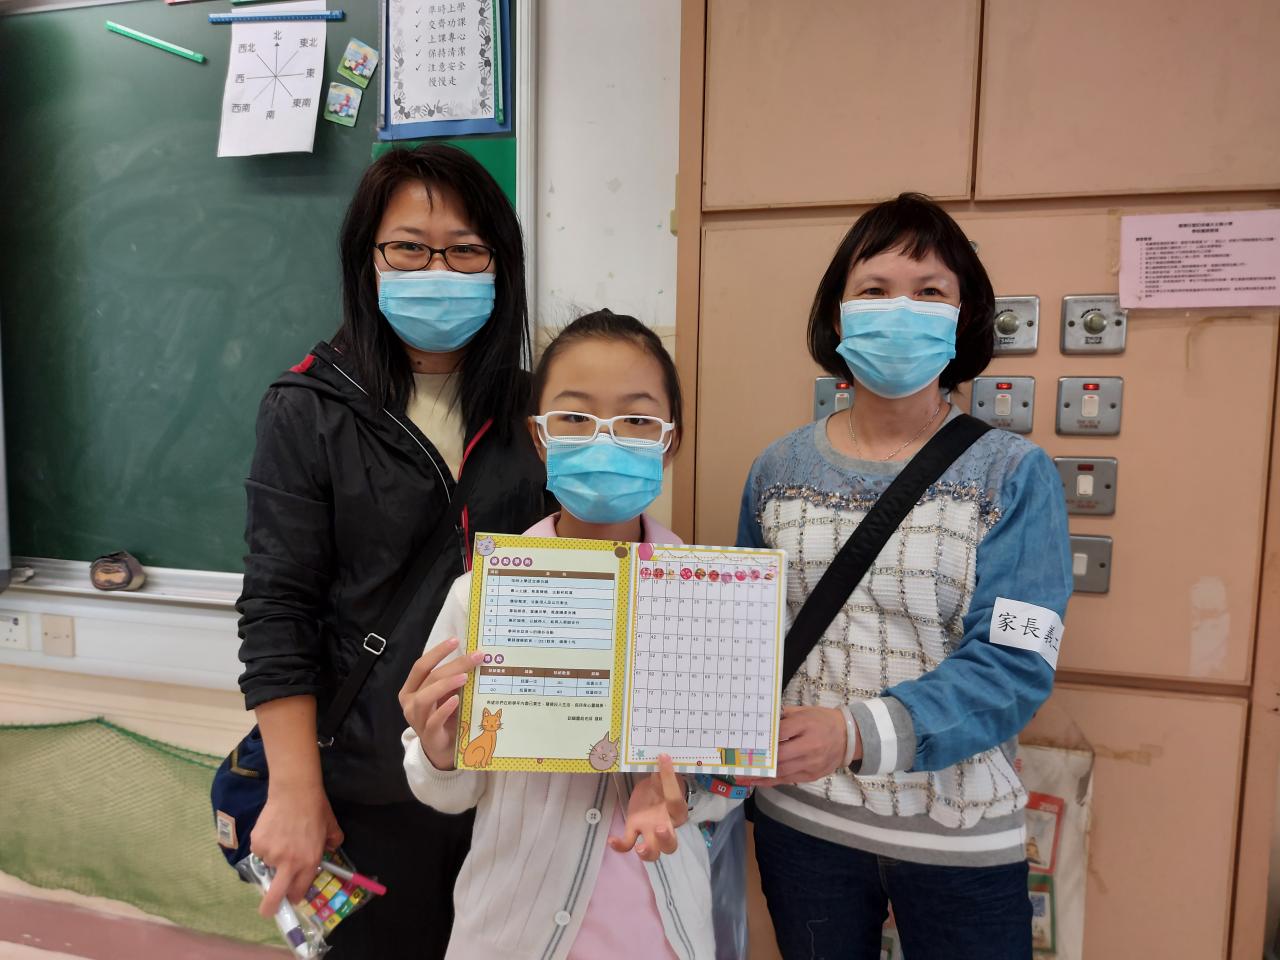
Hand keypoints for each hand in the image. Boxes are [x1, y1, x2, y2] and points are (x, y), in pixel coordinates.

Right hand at [250, 782, 342, 917]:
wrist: (295, 791)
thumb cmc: (316, 809)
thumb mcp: (332, 828)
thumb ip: (333, 843)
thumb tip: (330, 850)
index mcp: (308, 863)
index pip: (299, 891)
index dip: (295, 895)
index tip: (292, 895)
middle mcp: (288, 863)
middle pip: (274, 897)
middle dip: (270, 907)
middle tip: (268, 910)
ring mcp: (270, 854)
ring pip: (268, 865)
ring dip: (273, 858)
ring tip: (282, 837)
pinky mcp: (257, 844)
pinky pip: (260, 851)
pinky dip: (265, 844)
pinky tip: (273, 829)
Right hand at [399, 637, 483, 769]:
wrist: (441, 749)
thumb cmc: (444, 717)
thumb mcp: (446, 695)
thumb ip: (452, 680)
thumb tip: (474, 657)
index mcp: (411, 689)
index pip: (421, 666)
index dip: (437, 652)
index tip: (456, 640)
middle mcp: (410, 702)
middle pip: (429, 678)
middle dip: (453, 665)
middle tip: (475, 657)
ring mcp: (416, 719)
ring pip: (425, 697)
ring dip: (446, 684)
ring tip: (465, 677)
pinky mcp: (428, 734)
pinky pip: (433, 720)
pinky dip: (444, 709)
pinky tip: (456, 700)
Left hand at [609, 754, 688, 861]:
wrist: (654, 792)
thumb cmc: (661, 787)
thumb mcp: (663, 778)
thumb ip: (662, 773)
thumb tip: (661, 756)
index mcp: (677, 811)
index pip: (675, 800)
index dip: (670, 779)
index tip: (663, 759)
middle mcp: (666, 826)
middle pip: (671, 844)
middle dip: (665, 839)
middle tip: (658, 828)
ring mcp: (649, 832)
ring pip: (653, 852)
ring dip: (648, 852)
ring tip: (640, 847)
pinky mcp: (634, 830)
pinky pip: (628, 844)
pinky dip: (620, 846)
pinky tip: (612, 840)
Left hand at [737, 705, 855, 787]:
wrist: (849, 738)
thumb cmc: (822, 721)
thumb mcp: (804, 712)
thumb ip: (783, 716)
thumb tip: (761, 721)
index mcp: (807, 725)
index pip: (780, 732)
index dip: (763, 738)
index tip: (746, 740)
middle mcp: (810, 746)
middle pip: (780, 755)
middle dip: (759, 759)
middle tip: (738, 761)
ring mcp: (811, 763)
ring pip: (782, 771)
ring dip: (761, 774)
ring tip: (741, 776)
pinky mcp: (812, 775)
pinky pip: (788, 780)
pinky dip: (771, 781)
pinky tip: (757, 781)